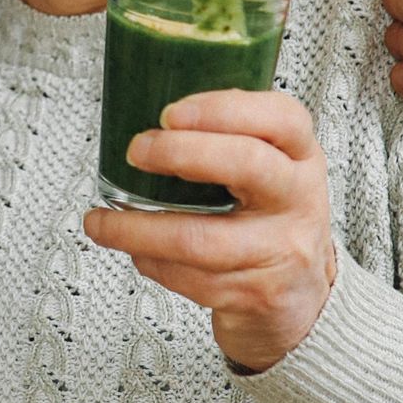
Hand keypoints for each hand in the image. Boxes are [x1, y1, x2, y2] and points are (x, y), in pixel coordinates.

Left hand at [83, 89, 335, 372]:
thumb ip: (229, 137)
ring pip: (202, 239)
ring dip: (138, 230)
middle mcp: (299, 198)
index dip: (222, 110)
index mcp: (301, 155)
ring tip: (101, 222)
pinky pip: (192, 279)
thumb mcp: (271, 165)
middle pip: (247, 163)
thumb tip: (148, 119)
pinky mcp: (255, 293)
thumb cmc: (272, 214)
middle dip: (180, 152)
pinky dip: (152, 262)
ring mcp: (281, 250)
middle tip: (136, 152)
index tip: (170, 113)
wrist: (300, 292)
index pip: (279, 118)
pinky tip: (137, 250)